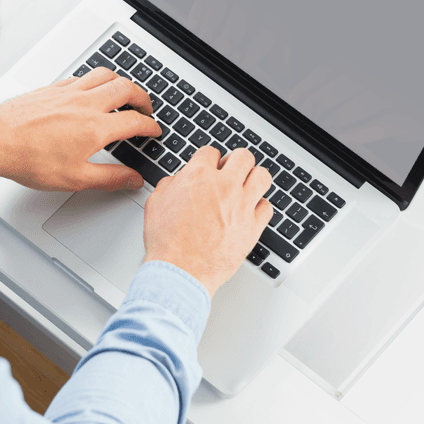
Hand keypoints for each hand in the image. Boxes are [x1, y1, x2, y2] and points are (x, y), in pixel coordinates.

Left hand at [0, 67, 160, 191]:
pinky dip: (94, 80)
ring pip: (105, 75)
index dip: (150, 126)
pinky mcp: (52, 88)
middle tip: (145, 107)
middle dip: (142, 97)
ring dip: (120, 81)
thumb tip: (131, 180)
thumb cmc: (29, 158)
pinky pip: (81, 76)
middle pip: (126, 88)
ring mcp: (68, 92)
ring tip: (124, 92)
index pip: (135, 121)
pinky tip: (89, 89)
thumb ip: (109, 178)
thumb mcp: (75, 178)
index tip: (154, 130)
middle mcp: (85, 104)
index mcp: (96, 127)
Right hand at [142, 147, 271, 296]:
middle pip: (243, 157)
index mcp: (199, 176)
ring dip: (254, 177)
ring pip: (262, 176)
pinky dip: (260, 207)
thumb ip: (170, 185)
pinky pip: (267, 207)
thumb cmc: (167, 242)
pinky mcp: (253, 228)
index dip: (209, 159)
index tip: (209, 166)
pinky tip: (250, 211)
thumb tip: (177, 181)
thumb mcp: (155, 204)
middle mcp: (224, 187)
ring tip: (247, 185)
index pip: (211, 152)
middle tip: (231, 171)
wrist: (180, 271)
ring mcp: (242, 206)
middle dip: (236, 161)